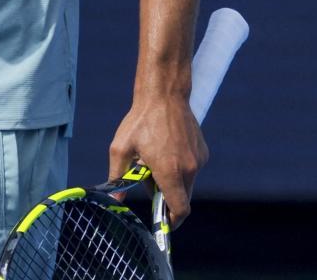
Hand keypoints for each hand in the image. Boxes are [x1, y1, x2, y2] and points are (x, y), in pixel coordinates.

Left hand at [107, 94, 207, 226]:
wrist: (164, 93)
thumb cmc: (140, 120)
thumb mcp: (121, 149)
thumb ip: (118, 177)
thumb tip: (114, 199)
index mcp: (170, 171)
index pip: (180, 209)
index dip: (172, 222)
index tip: (162, 224)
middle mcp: (189, 168)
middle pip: (182, 198)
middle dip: (167, 199)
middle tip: (150, 184)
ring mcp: (198, 159)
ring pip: (187, 184)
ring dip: (173, 181)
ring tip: (155, 161)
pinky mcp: (202, 151)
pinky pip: (192, 169)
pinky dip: (180, 169)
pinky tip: (165, 151)